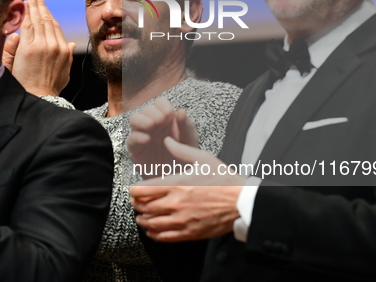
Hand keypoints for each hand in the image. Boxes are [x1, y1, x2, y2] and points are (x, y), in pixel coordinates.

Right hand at [3, 0, 75, 95]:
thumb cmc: (21, 83)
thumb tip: (16, 34)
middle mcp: (44, 45)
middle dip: (38, 5)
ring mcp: (57, 48)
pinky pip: (60, 34)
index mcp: (28, 47)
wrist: (41, 97)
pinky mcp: (66, 53)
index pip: (28, 21)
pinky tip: (51, 19)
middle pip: (41, 18)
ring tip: (42, 2)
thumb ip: (10, 48)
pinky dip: (55, 25)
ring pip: (52, 24)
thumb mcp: (9, 66)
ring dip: (47, 12)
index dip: (28, 8)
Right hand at [127, 98, 198, 177]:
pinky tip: (147, 139)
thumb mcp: (189, 142)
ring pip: (134, 120)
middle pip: (146, 110)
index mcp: (166, 119)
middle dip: (152, 112)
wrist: (177, 180)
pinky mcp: (135, 150)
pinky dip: (137, 137)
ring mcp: (142, 136)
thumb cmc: (185, 159)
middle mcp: (153, 125)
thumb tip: (181, 110)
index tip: (168, 114)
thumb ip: (186, 126)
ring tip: (151, 125)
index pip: (160, 104)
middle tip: (159, 120)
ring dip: (142, 120)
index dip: (162, 106)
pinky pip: (131, 139)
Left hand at [130, 137, 244, 241]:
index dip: (133, 190)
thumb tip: (167, 140)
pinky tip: (153, 229)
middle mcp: (175, 203)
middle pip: (143, 207)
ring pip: (150, 223)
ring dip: (142, 219)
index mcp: (176, 184)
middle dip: (136, 204)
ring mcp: (181, 220)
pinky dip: (153, 233)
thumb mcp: (203, 159)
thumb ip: (181, 150)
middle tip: (136, 202)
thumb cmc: (224, 180)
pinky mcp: (188, 233)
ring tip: (141, 216)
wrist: (242, 202)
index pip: (142, 190)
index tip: (134, 190)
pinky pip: (163, 236)